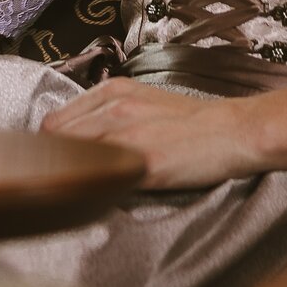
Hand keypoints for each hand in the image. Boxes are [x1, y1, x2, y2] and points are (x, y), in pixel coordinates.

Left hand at [40, 78, 261, 189]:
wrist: (232, 130)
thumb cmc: (192, 123)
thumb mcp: (144, 102)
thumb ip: (109, 114)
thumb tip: (78, 138)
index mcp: (113, 91)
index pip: (55, 122)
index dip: (53, 147)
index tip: (58, 163)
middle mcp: (114, 107)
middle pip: (56, 140)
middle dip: (56, 162)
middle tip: (66, 180)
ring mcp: (127, 134)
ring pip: (73, 157)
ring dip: (70, 175)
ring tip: (78, 190)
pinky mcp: (142, 161)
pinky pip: (101, 176)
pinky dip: (92, 187)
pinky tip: (97, 195)